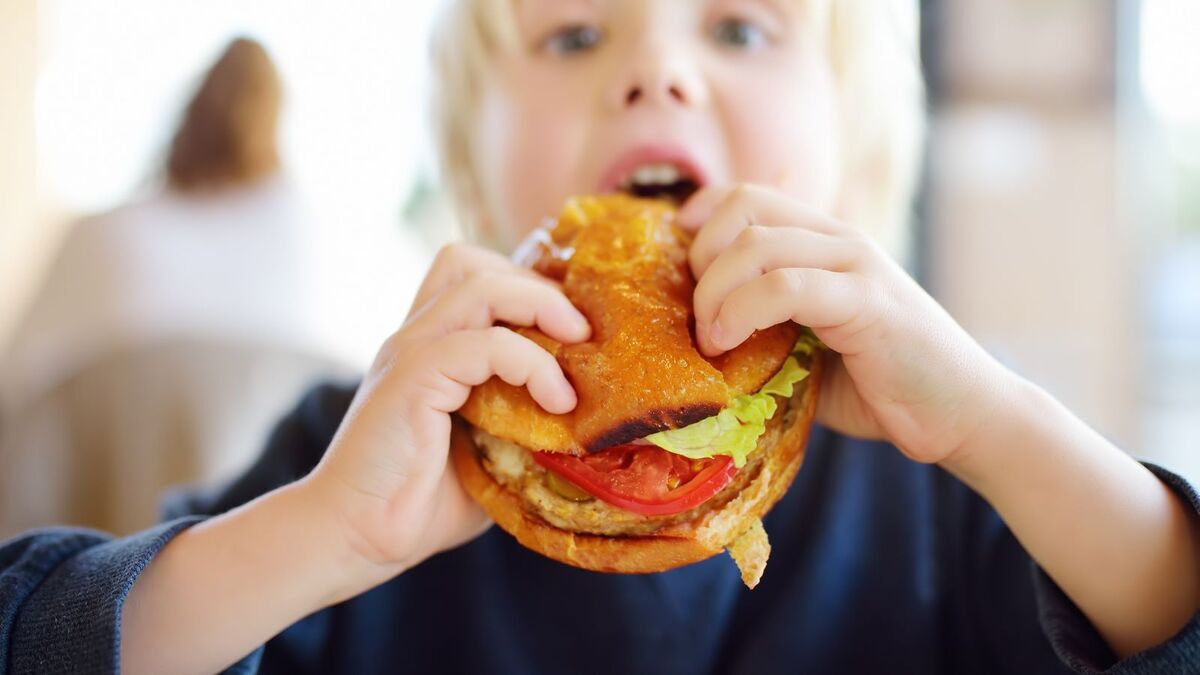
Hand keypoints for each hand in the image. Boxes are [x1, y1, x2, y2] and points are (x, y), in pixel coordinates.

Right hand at [308, 243, 590, 589]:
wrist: (357, 538)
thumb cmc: (420, 505)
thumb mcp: (491, 454)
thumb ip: (527, 425)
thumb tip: (589, 424)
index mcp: (431, 347)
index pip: (475, 276)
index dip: (529, 288)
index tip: (576, 330)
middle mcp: (417, 337)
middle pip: (473, 262)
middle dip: (538, 286)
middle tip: (580, 334)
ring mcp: (410, 352)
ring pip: (482, 285)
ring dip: (544, 308)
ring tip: (580, 350)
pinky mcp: (412, 379)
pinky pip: (485, 344)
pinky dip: (533, 364)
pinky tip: (558, 403)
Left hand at [680, 184, 1009, 464]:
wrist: (964, 416)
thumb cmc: (882, 387)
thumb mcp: (808, 349)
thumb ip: (765, 326)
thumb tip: (694, 335)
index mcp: (824, 241)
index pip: (746, 195)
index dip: (698, 220)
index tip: (678, 271)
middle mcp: (839, 239)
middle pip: (741, 208)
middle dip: (700, 261)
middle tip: (697, 321)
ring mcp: (856, 265)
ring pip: (756, 243)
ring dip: (714, 293)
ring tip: (710, 340)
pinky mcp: (868, 301)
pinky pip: (786, 285)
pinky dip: (743, 311)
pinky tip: (729, 344)